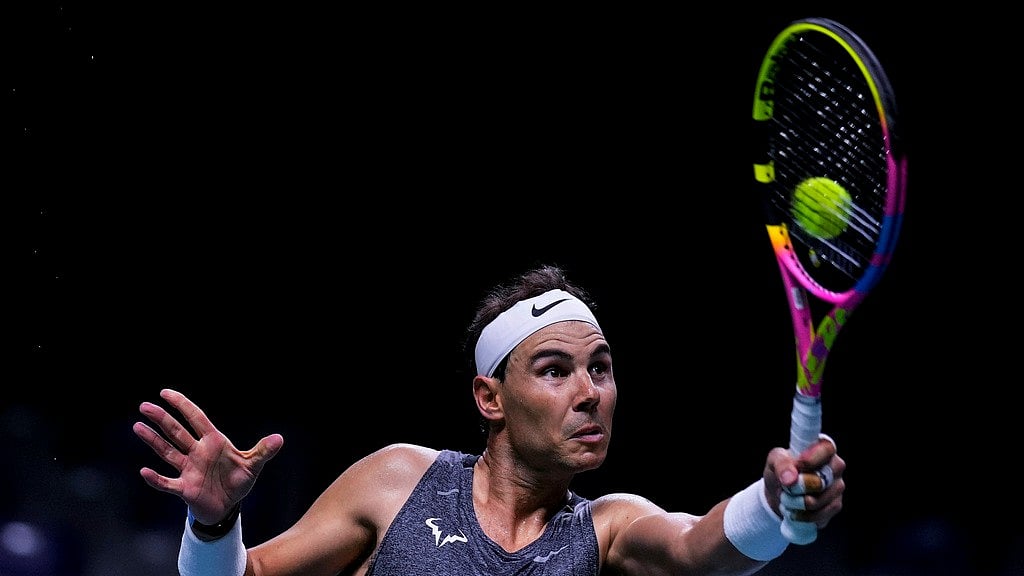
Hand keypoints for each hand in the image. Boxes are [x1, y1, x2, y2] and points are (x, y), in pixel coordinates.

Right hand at [133, 388, 283, 524]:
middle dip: (161, 419)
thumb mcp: (253, 465)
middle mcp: (197, 453)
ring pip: (167, 452)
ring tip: (137, 426)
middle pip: (176, 432)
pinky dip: (156, 479)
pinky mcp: (184, 489)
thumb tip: (279, 439)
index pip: (195, 418)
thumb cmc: (237, 481)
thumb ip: (263, 451)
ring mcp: (188, 469)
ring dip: (153, 440)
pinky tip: (144, 471)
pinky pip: (167, 483)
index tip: (165, 393)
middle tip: (144, 406)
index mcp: (213, 442)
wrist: (228, 507)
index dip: (182, 405)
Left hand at [763, 434, 844, 527]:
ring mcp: (837, 487)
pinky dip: (802, 515)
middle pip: (822, 480)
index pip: (826, 449)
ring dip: (796, 502)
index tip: (797, 466)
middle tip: (786, 487)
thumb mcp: (774, 461)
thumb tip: (790, 478)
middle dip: (798, 487)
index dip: (811, 459)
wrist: (779, 494)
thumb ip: (781, 463)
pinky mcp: (835, 505)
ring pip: (818, 500)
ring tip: (786, 498)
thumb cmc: (780, 471)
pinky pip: (820, 515)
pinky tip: (794, 510)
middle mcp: (835, 466)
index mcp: (822, 448)